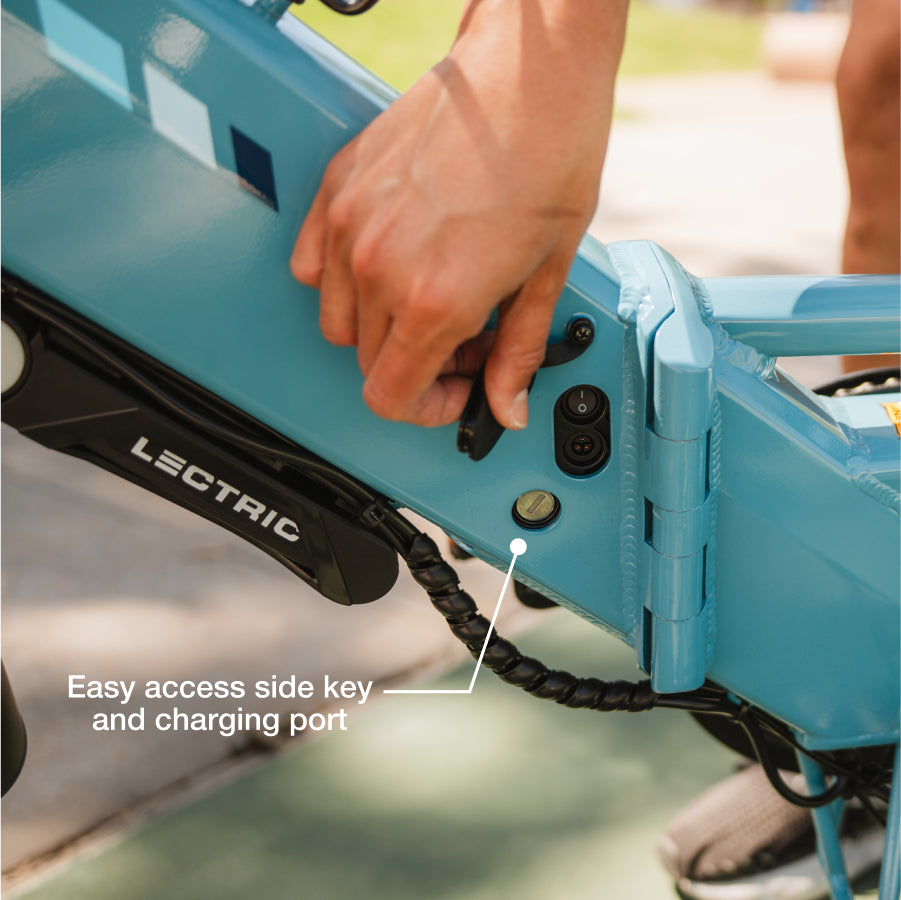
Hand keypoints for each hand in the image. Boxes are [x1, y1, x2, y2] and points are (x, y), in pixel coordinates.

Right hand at [292, 0, 627, 428]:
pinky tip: (389, 265)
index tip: (455, 390)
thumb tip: (507, 404)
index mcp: (432, 300)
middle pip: (368, 363)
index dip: (427, 408)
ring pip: (338, 322)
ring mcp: (350, 225)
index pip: (390, 397)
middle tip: (466, 336)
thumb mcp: (548, 275)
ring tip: (430, 298)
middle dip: (418, 366)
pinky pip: (312, 266)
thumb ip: (517, 353)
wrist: (529, 70)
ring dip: (381, 329)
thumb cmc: (550, 156)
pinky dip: (342, 282)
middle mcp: (379, 268)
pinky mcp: (338, 188)